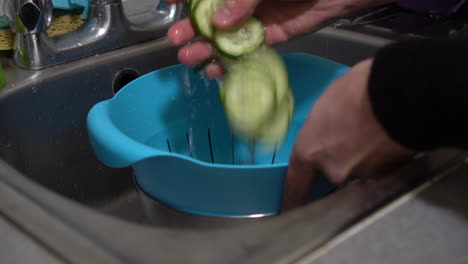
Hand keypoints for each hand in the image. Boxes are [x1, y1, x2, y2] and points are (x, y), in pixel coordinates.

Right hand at [166, 0, 394, 76]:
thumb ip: (242, 0)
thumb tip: (217, 23)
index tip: (168, 3)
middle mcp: (243, 1)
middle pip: (211, 16)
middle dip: (192, 28)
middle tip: (176, 40)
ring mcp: (257, 19)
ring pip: (226, 36)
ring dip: (207, 48)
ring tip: (190, 58)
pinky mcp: (272, 36)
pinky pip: (247, 50)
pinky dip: (231, 60)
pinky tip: (216, 69)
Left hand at [282, 59, 415, 210]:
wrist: (401, 95)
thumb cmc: (358, 90)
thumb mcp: (326, 104)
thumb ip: (323, 128)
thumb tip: (331, 130)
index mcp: (311, 150)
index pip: (295, 183)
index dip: (291, 198)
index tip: (289, 208)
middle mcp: (334, 170)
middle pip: (332, 173)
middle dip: (340, 159)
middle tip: (352, 137)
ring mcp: (362, 174)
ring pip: (358, 169)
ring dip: (363, 156)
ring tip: (373, 131)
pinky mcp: (390, 173)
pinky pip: (380, 167)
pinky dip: (382, 156)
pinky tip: (388, 137)